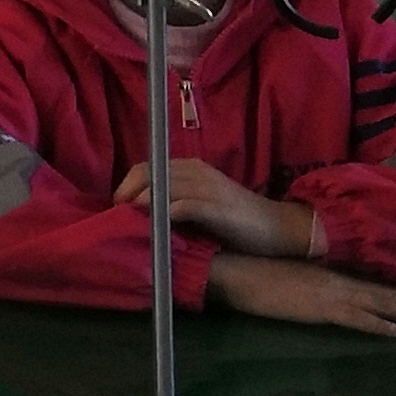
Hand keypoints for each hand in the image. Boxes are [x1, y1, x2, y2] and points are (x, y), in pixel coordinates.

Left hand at [117, 158, 320, 258]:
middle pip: (147, 172)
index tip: (117, 206)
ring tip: (126, 220)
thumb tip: (140, 211)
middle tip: (116, 215)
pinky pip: (183, 205)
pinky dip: (164, 213)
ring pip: (161, 185)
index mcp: (190, 168)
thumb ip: (174, 201)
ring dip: (140, 202)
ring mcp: (207, 187)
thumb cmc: (236, 221)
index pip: (145, 166)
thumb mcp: (200, 204)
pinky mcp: (216, 207)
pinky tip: (153, 225)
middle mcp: (196, 171)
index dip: (126, 185)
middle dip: (126, 192)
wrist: (279, 229)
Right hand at [206, 256, 395, 335]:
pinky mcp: (322, 310)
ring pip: (383, 305)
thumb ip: (312, 290)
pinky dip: (382, 326)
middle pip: (388, 294)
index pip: (376, 286)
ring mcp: (333, 296)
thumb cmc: (257, 274)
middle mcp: (340, 283)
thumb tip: (324, 300)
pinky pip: (359, 320)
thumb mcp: (292, 282)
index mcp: (332, 276)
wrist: (236, 270)